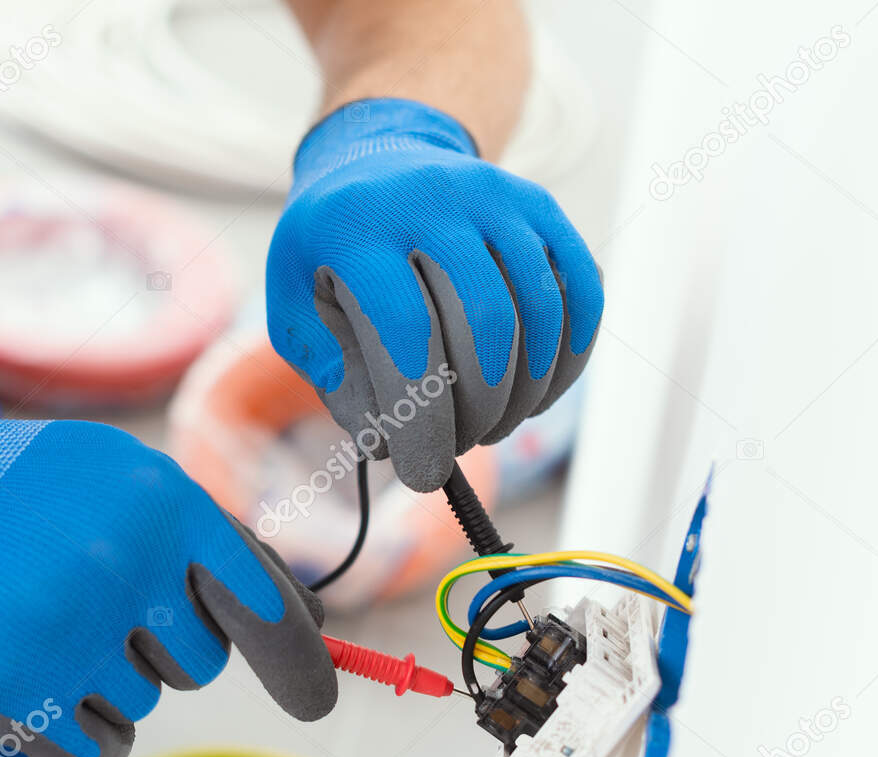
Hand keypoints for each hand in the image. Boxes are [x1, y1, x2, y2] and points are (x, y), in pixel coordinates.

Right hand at [0, 384, 336, 756]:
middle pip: (201, 663)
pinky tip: (37, 681)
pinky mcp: (17, 689)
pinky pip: (98, 751)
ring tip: (45, 623)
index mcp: (164, 502)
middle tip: (93, 600)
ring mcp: (69, 629)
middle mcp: (124, 563)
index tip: (317, 702)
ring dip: (105, 682)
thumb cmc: (30, 493)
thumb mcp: (126, 477)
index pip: (262, 603)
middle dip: (161, 645)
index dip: (296, 658)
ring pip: (144, 706)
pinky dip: (79, 733)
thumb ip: (214, 542)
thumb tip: (312, 625)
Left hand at [267, 98, 603, 491]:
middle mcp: (433, 197)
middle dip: (477, 407)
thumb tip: (386, 441)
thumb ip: (331, 375)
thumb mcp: (298, 306)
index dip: (422, 414)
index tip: (423, 473)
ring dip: (524, 392)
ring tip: (491, 426)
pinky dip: (568, 357)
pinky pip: (578, 290)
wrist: (374, 162)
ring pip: (540, 310)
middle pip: (484, 322)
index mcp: (357, 224)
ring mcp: (496, 196)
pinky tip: (537, 395)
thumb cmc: (331, 254)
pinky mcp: (541, 207)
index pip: (406, 332)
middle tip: (456, 445)